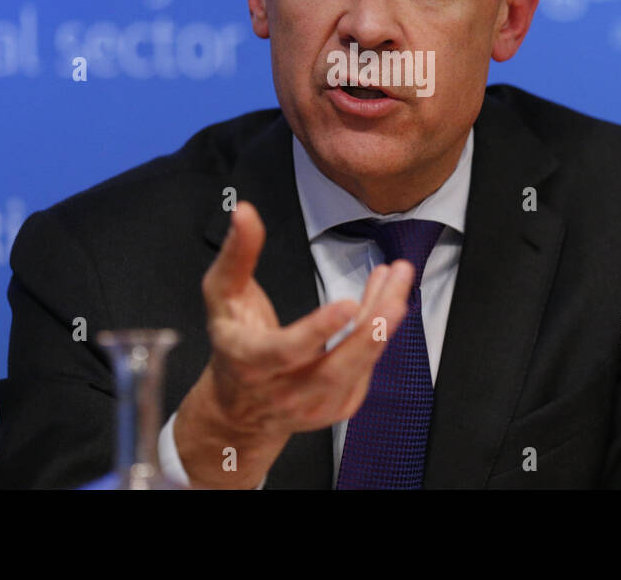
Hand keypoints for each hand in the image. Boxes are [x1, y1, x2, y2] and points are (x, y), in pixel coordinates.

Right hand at [174, 200, 413, 487]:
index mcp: (249, 361)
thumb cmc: (233, 339)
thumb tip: (245, 212)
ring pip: (355, 370)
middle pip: (333, 368)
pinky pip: (364, 372)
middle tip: (396, 291)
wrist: (238, 408)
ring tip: (398, 283)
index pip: (285, 351)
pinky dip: (378, 337)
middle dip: (370, 328)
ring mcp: (312, 406)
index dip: (317, 331)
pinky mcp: (335, 409)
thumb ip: (236, 254)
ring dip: (381, 326)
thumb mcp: (222, 294)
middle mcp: (282, 391)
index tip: (347, 304)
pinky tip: (385, 302)